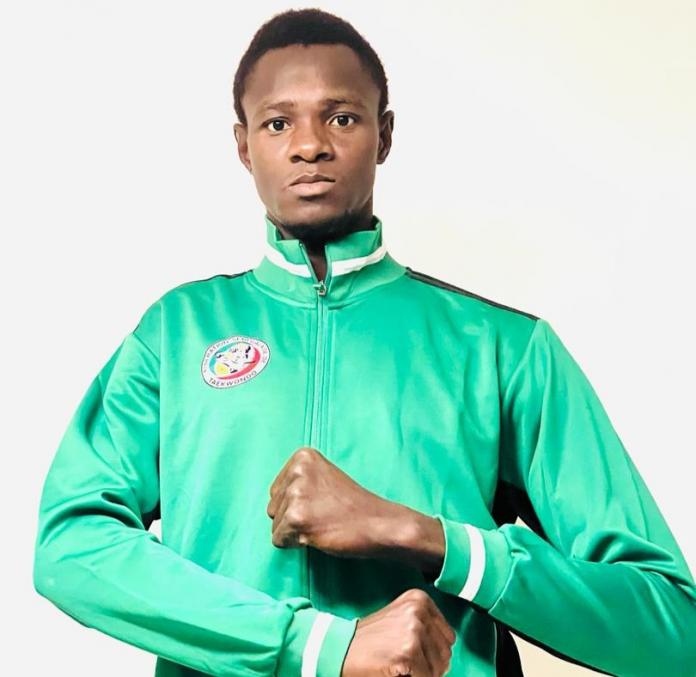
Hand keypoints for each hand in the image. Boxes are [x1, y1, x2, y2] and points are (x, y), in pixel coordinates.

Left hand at [266, 446, 396, 557]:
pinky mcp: (297, 517)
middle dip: (292, 518)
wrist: (378, 524)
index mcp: (303, 457)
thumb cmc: (353, 506)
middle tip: (322, 516)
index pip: (276, 490)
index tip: (321, 503)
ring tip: (322, 524)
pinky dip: (296, 544)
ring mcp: (296, 493)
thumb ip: (299, 482)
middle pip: (272, 506)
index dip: (296, 504)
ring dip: (295, 532)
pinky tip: (319, 534)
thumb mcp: (324, 478)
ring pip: (274, 524)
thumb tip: (273, 503)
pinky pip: (279, 540)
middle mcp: (297, 470)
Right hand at [342, 588, 455, 676]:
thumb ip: (426, 630)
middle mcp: (418, 611)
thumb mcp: (401, 620)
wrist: (341, 648)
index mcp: (419, 599)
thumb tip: (448, 659)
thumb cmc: (371, 639)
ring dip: (422, 674)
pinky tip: (396, 671)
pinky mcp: (407, 652)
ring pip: (439, 669)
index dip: (433, 652)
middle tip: (405, 664)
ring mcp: (414, 630)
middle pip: (446, 654)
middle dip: (430, 666)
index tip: (413, 653)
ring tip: (398, 665)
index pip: (448, 637)